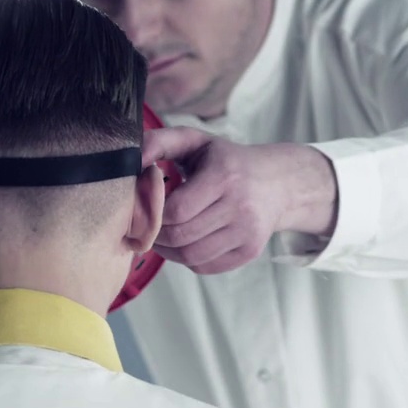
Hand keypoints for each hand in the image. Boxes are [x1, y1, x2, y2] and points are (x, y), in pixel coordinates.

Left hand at [141, 127, 337, 273]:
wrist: (277, 182)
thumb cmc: (226, 161)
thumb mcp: (195, 141)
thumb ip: (160, 142)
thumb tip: (130, 158)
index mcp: (224, 175)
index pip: (176, 210)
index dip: (153, 214)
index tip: (145, 209)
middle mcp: (241, 206)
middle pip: (181, 236)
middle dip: (156, 235)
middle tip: (147, 226)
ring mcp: (248, 232)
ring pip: (191, 256)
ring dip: (167, 250)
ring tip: (161, 236)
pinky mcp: (250, 251)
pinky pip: (204, 266)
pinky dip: (186, 259)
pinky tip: (183, 243)